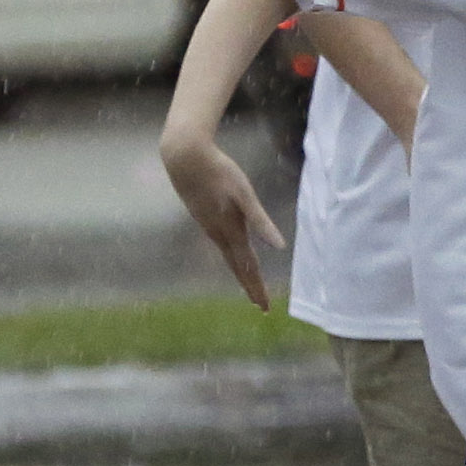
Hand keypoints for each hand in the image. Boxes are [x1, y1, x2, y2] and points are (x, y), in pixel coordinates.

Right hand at [159, 132, 287, 309]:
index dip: (256, 287)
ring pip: (228, 257)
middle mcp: (218, 234)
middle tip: (261, 306)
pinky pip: (221, 246)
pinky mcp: (204, 218)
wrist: (185, 158)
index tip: (264, 307)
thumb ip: (260, 220)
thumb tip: (279, 246)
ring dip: (241, 273)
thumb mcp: (244, 194)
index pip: (247, 267)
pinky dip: (231, 257)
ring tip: (250, 287)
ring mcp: (209, 227)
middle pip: (237, 267)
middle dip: (250, 287)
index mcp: (231, 232)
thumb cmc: (219, 173)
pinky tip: (233, 256)